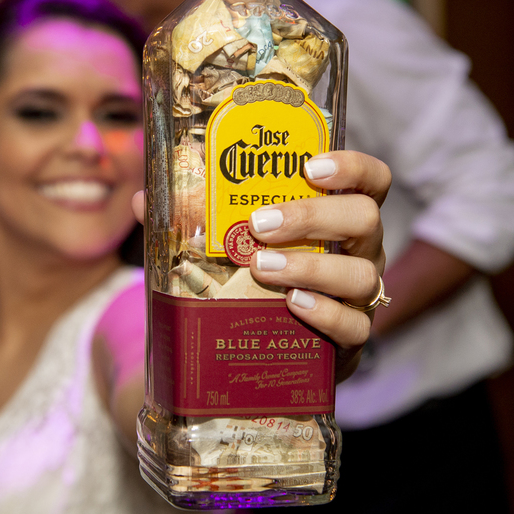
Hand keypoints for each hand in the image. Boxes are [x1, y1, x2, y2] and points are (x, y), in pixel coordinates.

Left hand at [131, 150, 390, 382]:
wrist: (268, 347)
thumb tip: (143, 200)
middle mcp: (360, 250)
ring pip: (361, 274)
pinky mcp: (353, 339)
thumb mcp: (226, 245)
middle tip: (261, 224)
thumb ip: (189, 221)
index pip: (370, 180)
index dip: (351, 167)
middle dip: (314, 216)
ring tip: (264, 267)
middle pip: (366, 218)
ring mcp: (360, 295)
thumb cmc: (254, 279)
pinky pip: (355, 326)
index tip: (309, 166)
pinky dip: (325, 313)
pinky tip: (293, 305)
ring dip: (311, 267)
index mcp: (338, 216)